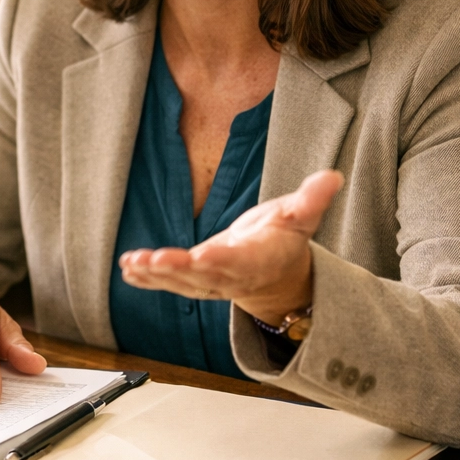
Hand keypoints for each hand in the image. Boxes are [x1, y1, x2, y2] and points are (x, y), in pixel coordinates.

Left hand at [118, 169, 344, 325]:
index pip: (238, 261)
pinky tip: (127, 269)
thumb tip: (333, 176)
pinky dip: (146, 279)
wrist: (275, 271)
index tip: (202, 255)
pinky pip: (168, 283)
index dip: (220, 259)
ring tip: (132, 263)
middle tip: (154, 260)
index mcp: (257, 259)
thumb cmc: (283, 237)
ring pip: (180, 282)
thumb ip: (312, 199)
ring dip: (154, 274)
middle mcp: (231, 276)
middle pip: (202, 275)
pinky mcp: (192, 282)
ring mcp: (209, 283)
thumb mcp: (301, 216)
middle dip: (178, 269)